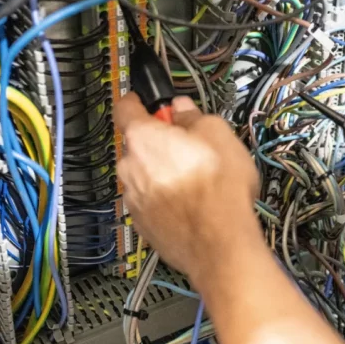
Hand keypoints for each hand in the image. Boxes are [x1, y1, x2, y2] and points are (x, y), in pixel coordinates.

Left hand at [114, 93, 262, 281]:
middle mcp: (130, 168)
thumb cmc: (219, 191)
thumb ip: (193, 116)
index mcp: (143, 139)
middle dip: (158, 143)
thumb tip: (184, 110)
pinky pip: (150, 201)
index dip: (138, 100)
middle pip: (137, 145)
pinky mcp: (143, 225)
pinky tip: (192, 202)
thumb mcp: (218, 134)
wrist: (220, 243)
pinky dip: (165, 199)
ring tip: (196, 179)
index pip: (125, 107)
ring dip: (162, 173)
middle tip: (188, 145)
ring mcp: (134, 199)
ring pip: (143, 175)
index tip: (147, 100)